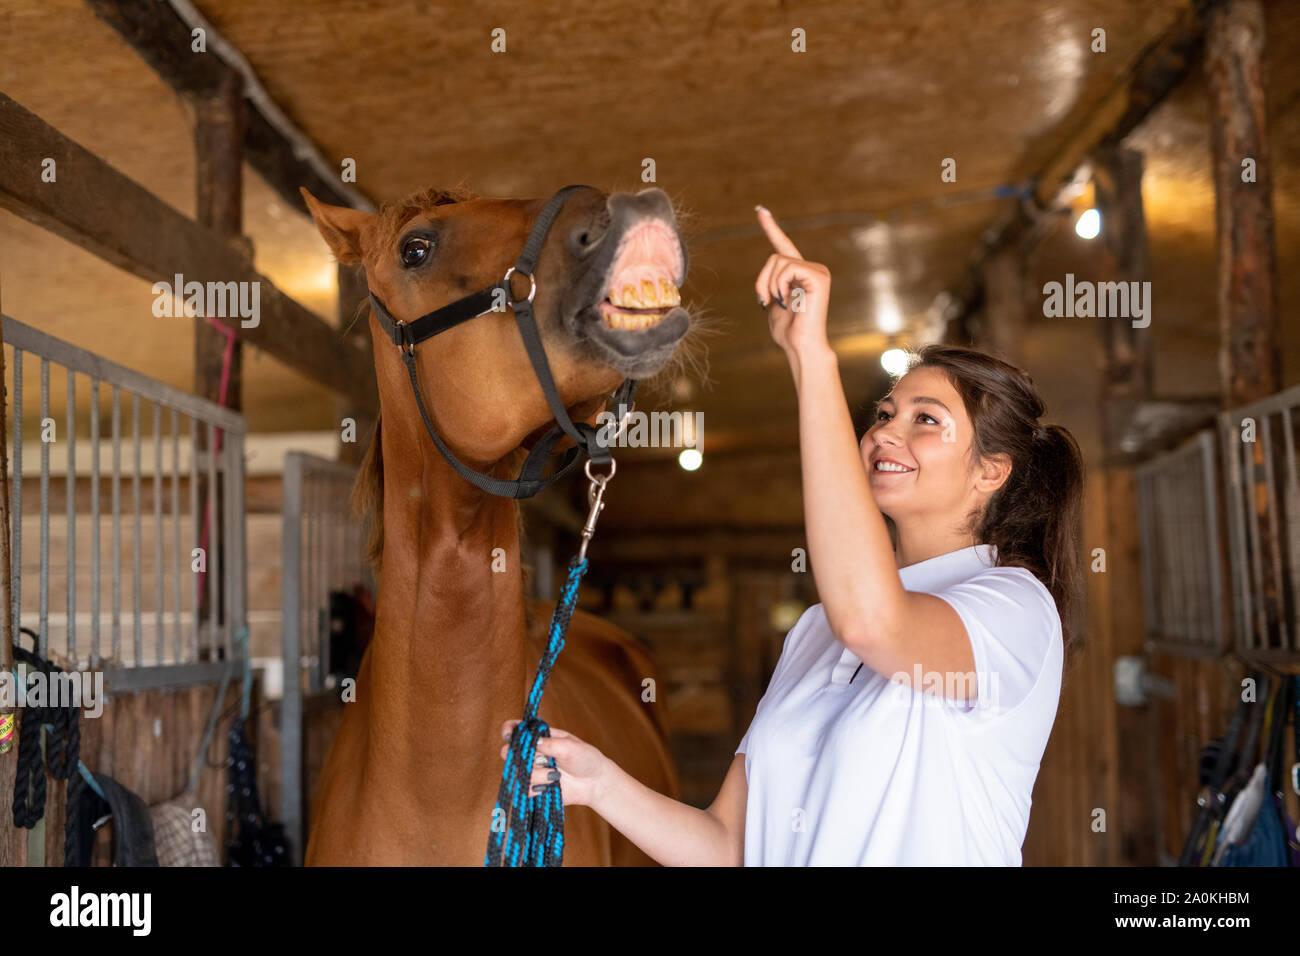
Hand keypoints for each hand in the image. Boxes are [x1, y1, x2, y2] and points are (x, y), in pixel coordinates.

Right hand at [499, 719, 609, 807]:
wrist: (594, 783)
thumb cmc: (585, 759)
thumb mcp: (570, 747)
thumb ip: (551, 744)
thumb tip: (532, 741)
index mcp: (539, 736)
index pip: (515, 729)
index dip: (508, 731)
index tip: (509, 736)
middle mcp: (532, 752)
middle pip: (509, 753)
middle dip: (521, 758)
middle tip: (541, 761)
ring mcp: (531, 770)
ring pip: (518, 773)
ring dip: (536, 775)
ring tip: (555, 775)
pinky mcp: (534, 787)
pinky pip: (524, 789)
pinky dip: (536, 788)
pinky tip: (549, 787)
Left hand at [754, 205, 831, 355]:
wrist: (800, 345)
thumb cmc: (787, 331)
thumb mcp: (773, 303)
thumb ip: (771, 285)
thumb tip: (767, 278)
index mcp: (800, 275)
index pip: (783, 246)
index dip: (771, 228)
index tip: (760, 210)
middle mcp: (812, 269)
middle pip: (774, 257)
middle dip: (762, 280)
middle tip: (765, 302)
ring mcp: (817, 271)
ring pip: (778, 261)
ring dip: (769, 285)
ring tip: (778, 303)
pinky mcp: (819, 276)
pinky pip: (788, 268)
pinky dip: (779, 284)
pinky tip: (786, 300)